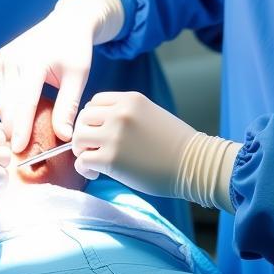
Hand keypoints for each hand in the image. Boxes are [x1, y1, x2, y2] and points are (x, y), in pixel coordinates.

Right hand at [0, 7, 94, 154]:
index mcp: (33, 61)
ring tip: (23, 137)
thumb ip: (68, 107)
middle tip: (25, 152)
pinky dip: (8, 108)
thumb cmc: (75, 49)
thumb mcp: (77, 77)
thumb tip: (63, 137)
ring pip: (0, 100)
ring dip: (9, 120)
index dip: (20, 128)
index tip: (18, 149)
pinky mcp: (0, 59)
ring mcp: (3, 58)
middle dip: (14, 129)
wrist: (67, 22)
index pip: (24, 102)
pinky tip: (21, 119)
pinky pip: (0, 92)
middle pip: (8, 104)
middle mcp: (12, 58)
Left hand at [72, 92, 195, 197]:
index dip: (93, 119)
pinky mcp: (111, 159)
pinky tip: (96, 173)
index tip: (100, 132)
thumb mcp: (150, 114)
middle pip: (83, 119)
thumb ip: (126, 114)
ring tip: (94, 160)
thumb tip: (101, 125)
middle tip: (93, 149)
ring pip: (78, 138)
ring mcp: (114, 135)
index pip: (94, 102)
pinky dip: (85, 168)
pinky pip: (83, 161)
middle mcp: (119, 113)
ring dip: (82, 151)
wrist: (195, 165)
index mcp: (130, 100)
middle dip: (84, 134)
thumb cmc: (176, 144)